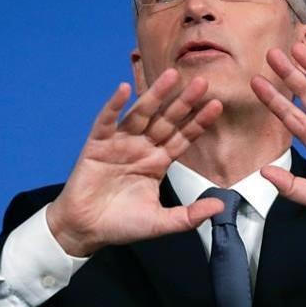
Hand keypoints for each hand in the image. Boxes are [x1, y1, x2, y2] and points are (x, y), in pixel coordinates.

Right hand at [45, 69, 223, 255]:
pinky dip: (114, 105)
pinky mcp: (97, 145)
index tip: (217, 105)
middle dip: (184, 102)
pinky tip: (123, 89)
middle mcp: (141, 148)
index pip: (182, 137)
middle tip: (203, 81)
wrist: (86, 230)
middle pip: (166, 120)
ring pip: (141, 114)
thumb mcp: (160, 222)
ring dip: (155, 94)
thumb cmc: (121, 224)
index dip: (198, 122)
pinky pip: (106, 121)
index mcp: (157, 162)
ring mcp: (119, 144)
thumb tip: (219, 206)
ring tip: (171, 75)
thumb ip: (189, 216)